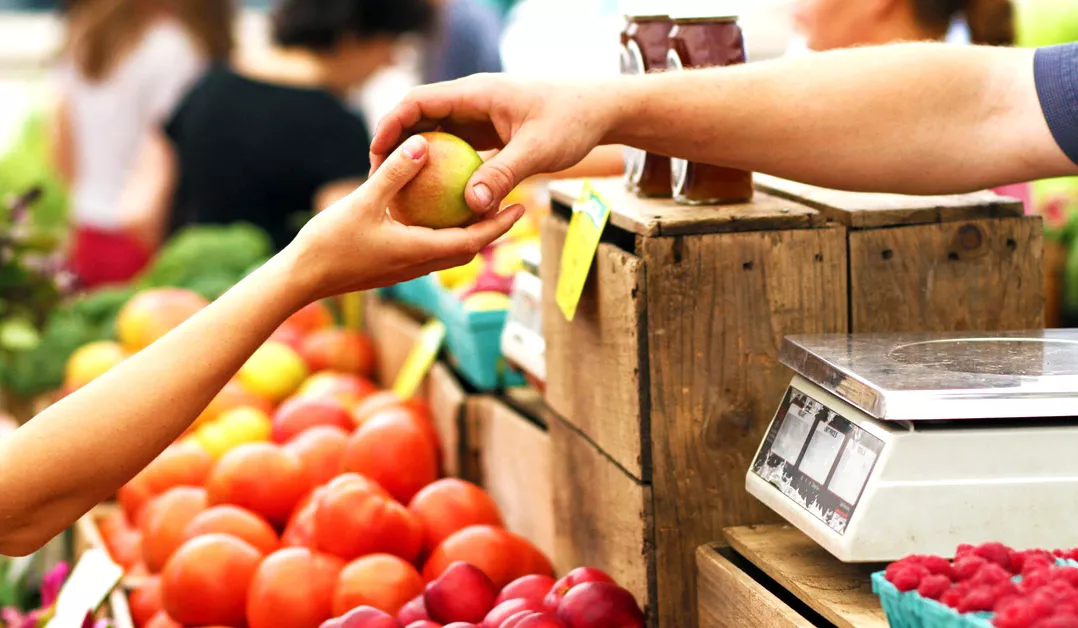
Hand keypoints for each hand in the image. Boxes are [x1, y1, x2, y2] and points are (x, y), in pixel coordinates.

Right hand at [284, 134, 523, 300]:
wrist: (300, 280)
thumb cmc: (329, 243)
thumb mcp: (363, 202)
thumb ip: (395, 173)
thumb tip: (423, 144)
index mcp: (419, 252)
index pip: (473, 240)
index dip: (499, 225)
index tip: (521, 207)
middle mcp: (418, 265)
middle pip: (467, 248)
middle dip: (491, 229)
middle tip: (511, 205)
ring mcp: (404, 269)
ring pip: (447, 251)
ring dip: (468, 233)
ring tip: (479, 207)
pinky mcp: (390, 267)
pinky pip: (427, 249)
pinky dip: (441, 233)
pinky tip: (433, 213)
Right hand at [370, 74, 619, 213]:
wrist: (600, 110)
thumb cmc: (572, 121)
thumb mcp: (538, 150)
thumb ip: (503, 175)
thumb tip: (472, 206)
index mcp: (476, 93)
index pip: (418, 101)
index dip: (391, 125)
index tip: (376, 154)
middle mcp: (472, 102)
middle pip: (420, 118)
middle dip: (396, 145)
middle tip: (378, 179)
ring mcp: (480, 117)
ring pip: (436, 135)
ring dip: (417, 159)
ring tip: (399, 191)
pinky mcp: (489, 133)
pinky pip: (456, 149)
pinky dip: (443, 169)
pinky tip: (436, 198)